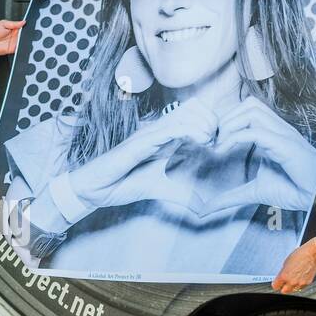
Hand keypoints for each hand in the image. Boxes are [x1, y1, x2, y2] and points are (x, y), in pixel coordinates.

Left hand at [0, 19, 26, 57]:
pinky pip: (21, 48)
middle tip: (23, 31)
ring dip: (24, 39)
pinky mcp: (14, 49)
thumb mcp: (3, 23)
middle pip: (25, 33)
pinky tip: (19, 43)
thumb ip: (14, 23)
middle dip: (26, 33)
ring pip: (24, 40)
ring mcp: (15, 42)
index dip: (25, 26)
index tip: (27, 25)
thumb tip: (23, 22)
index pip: (23, 26)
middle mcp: (15, 35)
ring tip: (20, 37)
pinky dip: (22, 46)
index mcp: (13, 27)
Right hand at [72, 98, 218, 207]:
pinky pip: (170, 129)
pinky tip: (202, 141)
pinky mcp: (141, 141)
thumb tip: (203, 207)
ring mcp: (150, 134)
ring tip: (212, 140)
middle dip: (212, 120)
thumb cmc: (122, 183)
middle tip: (219, 141)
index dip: (211, 124)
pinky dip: (191, 131)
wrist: (95, 189)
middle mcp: (158, 130)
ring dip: (205, 124)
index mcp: (164, 138)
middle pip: (194, 108)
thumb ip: (181, 194)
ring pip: (185, 114)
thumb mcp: (160, 189)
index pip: (193, 116)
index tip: (220, 143)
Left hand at [202, 98, 315, 212]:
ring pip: (252, 110)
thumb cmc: (294, 191)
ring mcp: (284, 134)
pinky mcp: (286, 145)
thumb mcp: (254, 193)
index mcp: (272, 134)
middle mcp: (278, 129)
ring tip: (219, 146)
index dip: (226, 121)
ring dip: (229, 124)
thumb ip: (230, 197)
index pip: (247, 110)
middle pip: (248, 104)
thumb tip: (205, 209)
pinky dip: (235, 138)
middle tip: (212, 142)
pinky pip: (256, 131)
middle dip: (225, 119)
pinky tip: (224, 151)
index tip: (211, 142)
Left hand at [272, 242, 315, 292]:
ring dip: (292, 286)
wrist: (312, 254)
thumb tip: (281, 277)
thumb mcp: (286, 262)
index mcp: (284, 276)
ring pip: (293, 290)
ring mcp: (300, 283)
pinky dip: (299, 284)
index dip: (276, 284)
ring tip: (293, 279)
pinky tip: (300, 278)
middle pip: (284, 291)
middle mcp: (292, 281)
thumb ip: (283, 272)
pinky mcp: (307, 283)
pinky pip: (301, 287)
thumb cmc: (300, 255)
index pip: (276, 286)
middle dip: (283, 287)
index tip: (277, 283)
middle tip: (284, 283)